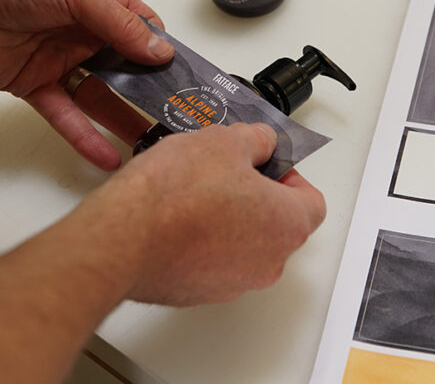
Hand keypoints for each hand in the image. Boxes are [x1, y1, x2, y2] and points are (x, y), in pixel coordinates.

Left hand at [0, 0, 170, 169]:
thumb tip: (159, 51)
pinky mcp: (31, 85)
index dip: (163, 52)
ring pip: (98, 95)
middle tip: (176, 118)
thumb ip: (118, 24)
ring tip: (150, 143)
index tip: (187, 78)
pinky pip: (63, 114)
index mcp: (97, 1)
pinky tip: (107, 156)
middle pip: (124, 67)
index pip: (141, 29)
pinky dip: (84, 136)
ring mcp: (57, 60)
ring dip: (122, 119)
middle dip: (149, 91)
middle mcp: (81, 32)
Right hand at [85, 123, 326, 305]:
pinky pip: (211, 262)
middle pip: (277, 224)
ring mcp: (233, 283)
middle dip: (256, 196)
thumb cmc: (174, 197)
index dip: (290, 176)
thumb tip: (259, 142)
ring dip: (228, 219)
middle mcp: (268, 262)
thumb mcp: (223, 141)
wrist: (123, 238)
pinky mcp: (198, 293)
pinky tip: (175, 218)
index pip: (311, 201)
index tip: (266, 163)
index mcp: (286, 225)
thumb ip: (254, 140)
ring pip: (243, 245)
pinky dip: (201, 242)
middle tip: (226, 172)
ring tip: (194, 192)